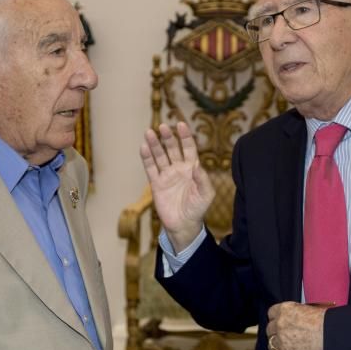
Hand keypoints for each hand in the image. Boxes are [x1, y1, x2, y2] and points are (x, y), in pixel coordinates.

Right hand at [140, 122, 214, 250]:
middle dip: (168, 137)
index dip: (185, 136)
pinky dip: (147, 158)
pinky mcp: (156, 183)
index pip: (188, 148)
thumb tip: (197, 164)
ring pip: (159, 155)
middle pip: (172, 148)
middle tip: (162, 127)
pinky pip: (150, 168)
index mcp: (192, 168)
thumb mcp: (206, 194)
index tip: (181, 124)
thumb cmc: (198, 208)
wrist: (184, 225)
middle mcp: (178, 168)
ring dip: (154, 144)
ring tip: (149, 132)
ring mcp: (166, 175)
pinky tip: (143, 147)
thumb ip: (203, 179)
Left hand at [266, 302, 325, 349]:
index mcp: (284, 309)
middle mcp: (279, 323)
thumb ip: (295, 314)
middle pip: (270, 328)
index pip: (271, 313)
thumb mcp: (307, 309)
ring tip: (287, 346)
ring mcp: (280, 338)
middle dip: (276, 332)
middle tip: (284, 335)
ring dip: (277, 344)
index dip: (276, 319)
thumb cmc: (324, 321)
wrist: (330, 334)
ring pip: (271, 342)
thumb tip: (292, 318)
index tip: (279, 322)